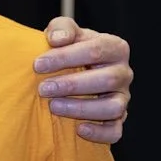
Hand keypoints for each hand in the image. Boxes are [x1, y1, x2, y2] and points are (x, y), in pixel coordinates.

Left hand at [35, 17, 132, 142]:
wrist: (73, 70)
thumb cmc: (69, 49)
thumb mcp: (65, 32)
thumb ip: (61, 28)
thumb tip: (57, 39)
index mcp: (115, 47)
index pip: (96, 49)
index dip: (66, 57)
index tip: (37, 64)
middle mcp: (123, 73)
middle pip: (107, 79)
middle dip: (72, 85)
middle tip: (43, 89)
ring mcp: (122, 98)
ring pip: (113, 107)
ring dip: (82, 108)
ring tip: (54, 106)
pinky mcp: (117, 119)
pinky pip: (115, 131)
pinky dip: (99, 133)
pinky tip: (78, 129)